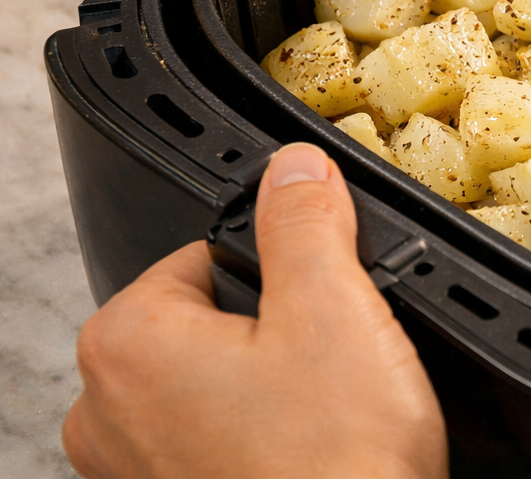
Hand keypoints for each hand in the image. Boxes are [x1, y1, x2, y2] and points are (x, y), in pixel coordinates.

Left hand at [63, 143, 446, 478]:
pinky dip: (262, 442)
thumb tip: (294, 167)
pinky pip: (216, 444)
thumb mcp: (337, 308)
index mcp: (128, 340)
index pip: (208, 253)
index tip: (324, 306)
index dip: (284, 271)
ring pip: (216, 385)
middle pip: (210, 319)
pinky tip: (311, 455)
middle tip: (335, 367)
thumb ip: (306, 220)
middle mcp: (107, 409)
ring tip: (328, 417)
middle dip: (276, 332)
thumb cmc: (333, 468)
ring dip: (272, 389)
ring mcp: (132, 471)